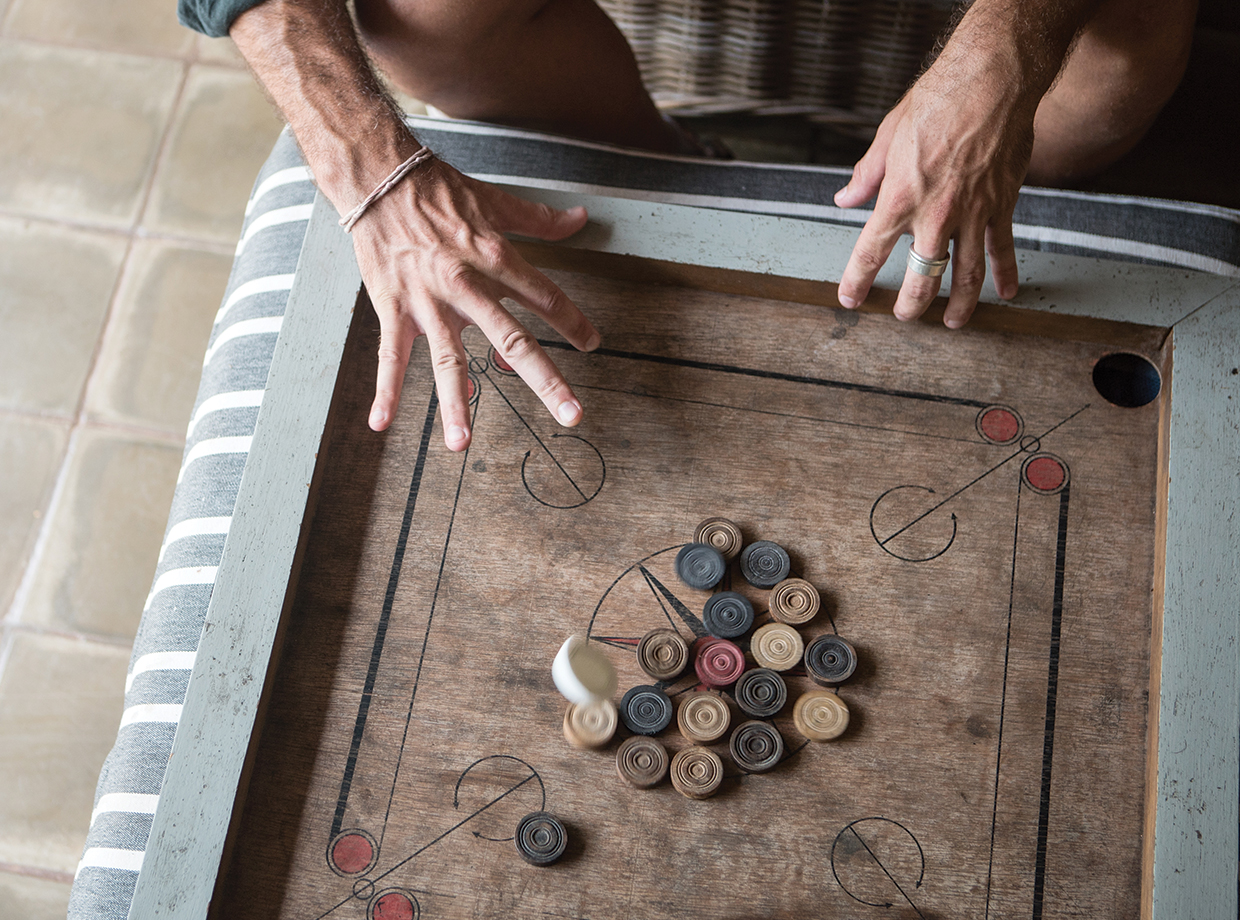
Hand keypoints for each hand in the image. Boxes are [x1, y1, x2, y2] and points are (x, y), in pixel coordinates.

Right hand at [351, 157, 598, 450]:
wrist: (377, 178)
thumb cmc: (436, 189)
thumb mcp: (495, 200)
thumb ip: (540, 219)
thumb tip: (580, 217)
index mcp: (496, 258)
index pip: (545, 298)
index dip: (572, 322)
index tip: (592, 345)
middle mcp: (467, 286)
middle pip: (513, 340)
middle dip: (545, 381)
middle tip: (571, 415)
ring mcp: (429, 303)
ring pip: (447, 361)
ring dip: (454, 405)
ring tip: (462, 444)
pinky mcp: (393, 309)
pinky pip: (390, 356)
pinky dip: (385, 390)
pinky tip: (383, 423)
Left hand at [833, 66, 1031, 327]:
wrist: (990, 82)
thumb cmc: (935, 102)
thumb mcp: (887, 136)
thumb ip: (866, 176)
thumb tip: (845, 199)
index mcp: (899, 199)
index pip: (870, 253)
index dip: (857, 281)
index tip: (850, 300)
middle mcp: (935, 215)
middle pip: (922, 277)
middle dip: (913, 304)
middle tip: (906, 316)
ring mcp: (972, 214)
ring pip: (966, 274)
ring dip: (960, 304)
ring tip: (954, 322)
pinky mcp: (1002, 204)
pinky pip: (1003, 248)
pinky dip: (1006, 274)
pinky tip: (1006, 294)